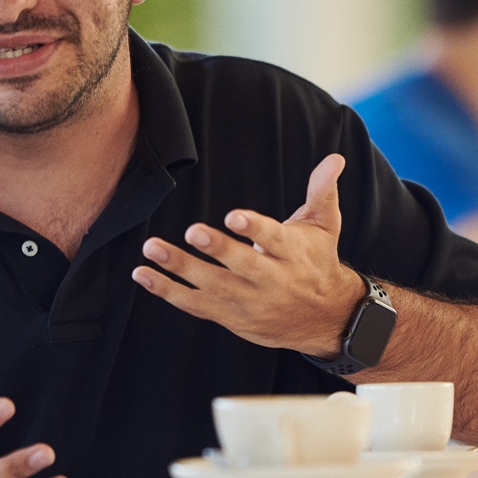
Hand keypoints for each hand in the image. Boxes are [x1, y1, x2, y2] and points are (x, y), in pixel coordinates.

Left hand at [132, 153, 363, 356]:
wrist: (325, 319)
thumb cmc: (317, 263)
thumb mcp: (325, 227)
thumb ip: (322, 191)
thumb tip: (334, 158)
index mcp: (293, 255)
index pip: (275, 240)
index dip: (255, 228)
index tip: (234, 216)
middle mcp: (272, 281)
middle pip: (242, 265)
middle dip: (217, 249)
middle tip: (192, 230)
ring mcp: (250, 302)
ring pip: (213, 286)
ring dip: (180, 268)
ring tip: (152, 249)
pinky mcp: (231, 317)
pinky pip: (196, 306)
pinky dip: (168, 291)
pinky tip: (144, 275)